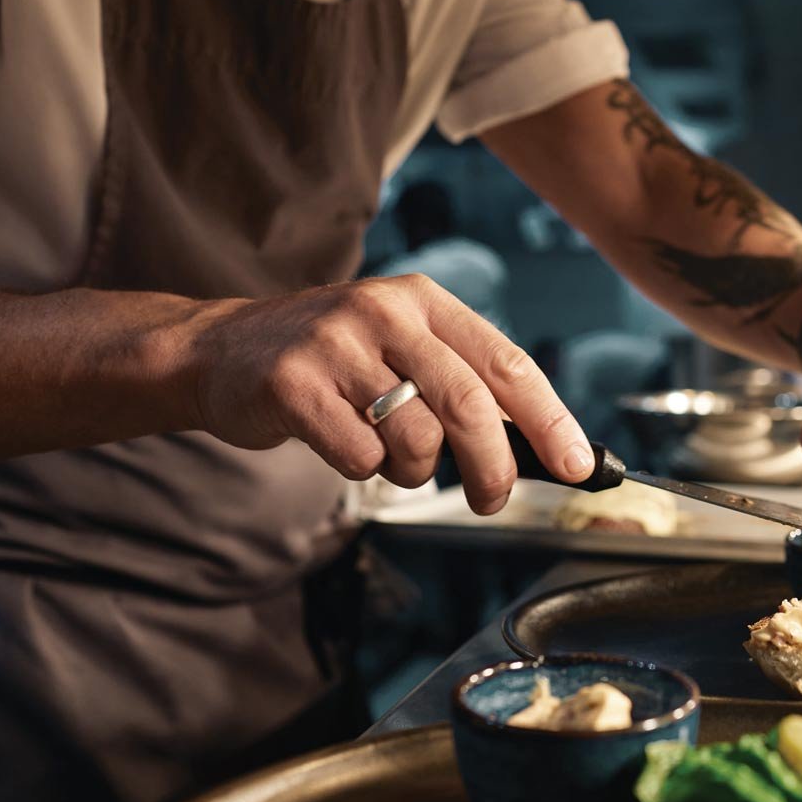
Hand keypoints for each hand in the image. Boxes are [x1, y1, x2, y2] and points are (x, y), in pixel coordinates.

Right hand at [183, 274, 591, 512]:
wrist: (219, 351)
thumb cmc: (331, 363)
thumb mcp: (401, 348)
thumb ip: (465, 383)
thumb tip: (544, 445)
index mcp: (424, 301)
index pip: (508, 362)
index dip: (551, 419)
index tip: (581, 465)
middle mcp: (385, 312)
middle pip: (470, 404)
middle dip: (494, 466)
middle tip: (494, 500)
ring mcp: (337, 345)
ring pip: (415, 439)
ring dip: (412, 469)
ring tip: (384, 452)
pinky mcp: (294, 384)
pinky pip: (360, 457)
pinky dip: (362, 469)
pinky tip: (339, 443)